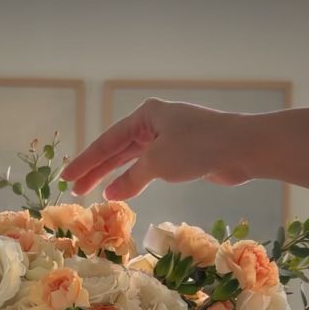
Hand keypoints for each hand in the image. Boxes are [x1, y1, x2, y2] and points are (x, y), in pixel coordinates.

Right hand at [63, 98, 250, 199]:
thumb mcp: (159, 163)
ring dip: (114, 176)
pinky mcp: (183, 154)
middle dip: (96, 170)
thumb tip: (112, 193)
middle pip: (118, 149)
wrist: (243, 148)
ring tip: (93, 194)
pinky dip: (136, 179)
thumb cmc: (199, 147)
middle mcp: (155, 123)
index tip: (66, 178)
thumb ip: (132, 178)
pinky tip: (123, 192)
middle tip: (74, 189)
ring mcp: (169, 138)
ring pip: (133, 159)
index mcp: (146, 115)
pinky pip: (150, 167)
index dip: (85, 162)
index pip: (107, 141)